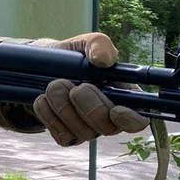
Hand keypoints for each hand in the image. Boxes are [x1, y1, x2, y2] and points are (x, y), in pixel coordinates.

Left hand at [32, 32, 148, 145]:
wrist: (42, 66)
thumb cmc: (73, 57)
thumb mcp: (86, 42)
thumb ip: (99, 45)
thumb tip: (103, 60)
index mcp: (124, 97)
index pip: (137, 120)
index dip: (130, 120)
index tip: (115, 110)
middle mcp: (108, 119)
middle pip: (107, 127)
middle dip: (88, 106)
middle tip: (75, 87)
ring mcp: (88, 130)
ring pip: (82, 132)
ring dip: (63, 107)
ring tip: (54, 85)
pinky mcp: (67, 136)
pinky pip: (62, 136)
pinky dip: (49, 115)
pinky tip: (44, 99)